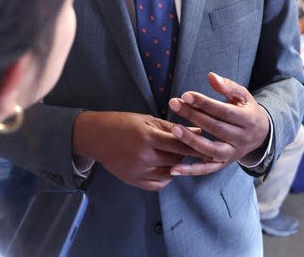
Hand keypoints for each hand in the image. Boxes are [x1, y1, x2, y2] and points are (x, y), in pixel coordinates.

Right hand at [73, 111, 200, 191]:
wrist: (96, 136)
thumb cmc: (122, 123)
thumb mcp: (147, 120)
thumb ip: (172, 127)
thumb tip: (197, 130)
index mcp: (148, 137)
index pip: (180, 144)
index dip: (195, 144)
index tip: (207, 142)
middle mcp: (144, 156)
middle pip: (177, 159)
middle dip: (186, 153)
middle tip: (190, 146)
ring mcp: (139, 171)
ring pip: (171, 172)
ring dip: (177, 165)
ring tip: (175, 154)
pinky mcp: (134, 181)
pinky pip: (159, 184)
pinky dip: (166, 177)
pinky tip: (165, 167)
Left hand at [166, 72, 269, 175]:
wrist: (261, 135)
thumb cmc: (246, 111)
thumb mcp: (243, 96)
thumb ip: (228, 86)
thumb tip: (211, 76)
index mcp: (247, 120)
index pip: (224, 111)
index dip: (205, 103)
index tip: (186, 95)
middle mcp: (241, 139)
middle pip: (215, 128)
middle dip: (193, 115)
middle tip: (173, 103)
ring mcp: (232, 154)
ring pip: (211, 150)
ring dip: (192, 141)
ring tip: (174, 129)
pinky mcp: (224, 164)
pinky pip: (207, 169)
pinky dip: (190, 170)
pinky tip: (174, 168)